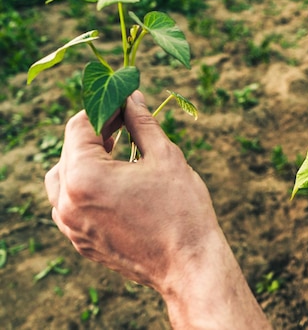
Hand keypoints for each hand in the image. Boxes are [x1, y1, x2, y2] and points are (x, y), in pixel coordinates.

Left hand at [45, 90, 215, 288]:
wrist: (189, 265)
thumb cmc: (182, 209)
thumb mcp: (165, 156)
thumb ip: (141, 123)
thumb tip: (131, 97)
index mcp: (84, 177)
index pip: (79, 127)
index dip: (103, 110)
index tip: (123, 104)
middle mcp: (67, 202)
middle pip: (68, 152)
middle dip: (94, 135)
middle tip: (124, 126)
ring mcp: (71, 226)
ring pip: (63, 180)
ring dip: (86, 161)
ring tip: (118, 155)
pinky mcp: (81, 242)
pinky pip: (71, 206)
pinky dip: (86, 188)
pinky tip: (116, 184)